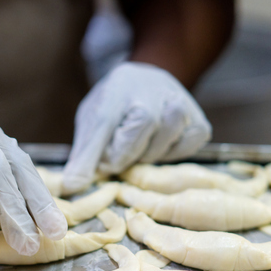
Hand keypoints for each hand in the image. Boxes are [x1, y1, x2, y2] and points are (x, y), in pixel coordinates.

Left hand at [63, 62, 210, 192]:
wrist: (148, 83)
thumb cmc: (116, 106)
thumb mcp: (92, 122)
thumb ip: (83, 156)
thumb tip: (71, 187)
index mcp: (117, 89)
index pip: (105, 124)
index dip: (100, 156)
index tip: (100, 167)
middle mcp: (152, 90)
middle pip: (139, 137)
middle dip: (126, 155)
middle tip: (120, 155)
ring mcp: (179, 103)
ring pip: (163, 143)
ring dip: (148, 155)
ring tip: (140, 147)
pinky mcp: (199, 121)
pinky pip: (187, 147)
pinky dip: (172, 154)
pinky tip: (160, 145)